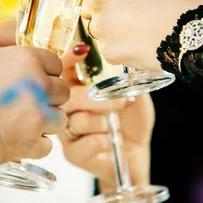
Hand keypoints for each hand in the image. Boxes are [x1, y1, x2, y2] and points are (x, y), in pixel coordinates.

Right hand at [0, 45, 69, 165]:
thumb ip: (4, 38)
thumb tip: (22, 29)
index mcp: (27, 59)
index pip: (54, 62)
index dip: (43, 69)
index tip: (32, 76)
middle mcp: (38, 86)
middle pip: (61, 90)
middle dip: (48, 95)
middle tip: (27, 98)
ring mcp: (36, 117)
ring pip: (58, 118)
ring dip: (44, 119)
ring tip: (22, 119)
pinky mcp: (29, 144)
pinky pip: (46, 145)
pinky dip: (34, 143)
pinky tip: (18, 136)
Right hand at [58, 45, 154, 192]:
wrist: (137, 151)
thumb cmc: (132, 120)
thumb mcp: (135, 95)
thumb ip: (128, 79)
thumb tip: (130, 61)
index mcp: (78, 89)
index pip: (65, 70)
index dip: (69, 59)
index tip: (82, 49)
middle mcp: (68, 108)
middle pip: (69, 97)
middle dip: (97, 99)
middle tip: (121, 102)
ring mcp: (67, 131)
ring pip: (78, 121)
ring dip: (103, 122)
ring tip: (116, 125)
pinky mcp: (72, 153)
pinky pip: (82, 145)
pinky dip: (101, 142)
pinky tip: (111, 142)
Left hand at [82, 0, 202, 70]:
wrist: (191, 35)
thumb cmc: (180, 3)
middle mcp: (98, 3)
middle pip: (91, 7)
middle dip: (105, 11)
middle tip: (128, 15)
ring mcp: (101, 30)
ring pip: (99, 30)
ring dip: (112, 31)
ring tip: (138, 32)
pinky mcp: (108, 52)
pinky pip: (110, 49)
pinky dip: (122, 49)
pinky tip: (141, 45)